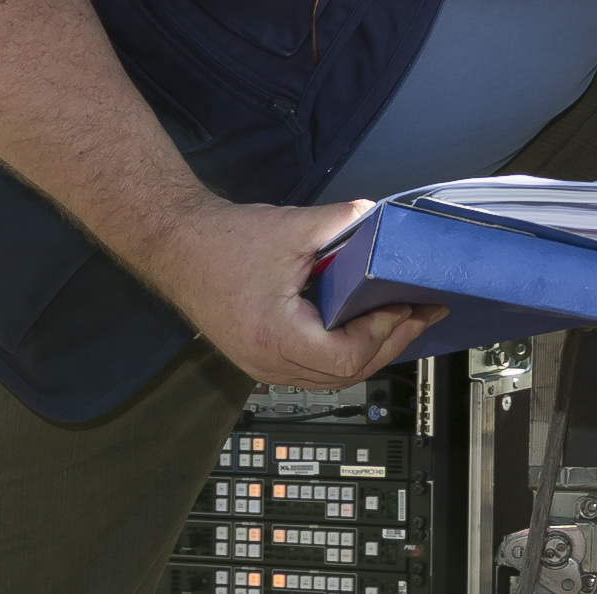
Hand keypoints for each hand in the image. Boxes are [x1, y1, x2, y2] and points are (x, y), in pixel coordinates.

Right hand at [142, 195, 443, 389]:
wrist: (176, 246)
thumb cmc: (222, 241)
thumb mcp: (291, 227)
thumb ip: (340, 222)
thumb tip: (379, 218)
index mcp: (275, 335)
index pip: (345, 358)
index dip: (382, 333)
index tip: (403, 304)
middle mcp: (268, 361)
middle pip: (344, 376)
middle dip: (389, 346)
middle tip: (420, 316)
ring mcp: (262, 365)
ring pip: (330, 379)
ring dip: (369, 353)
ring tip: (400, 322)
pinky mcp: (261, 357)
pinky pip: (313, 369)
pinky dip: (343, 353)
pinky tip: (362, 328)